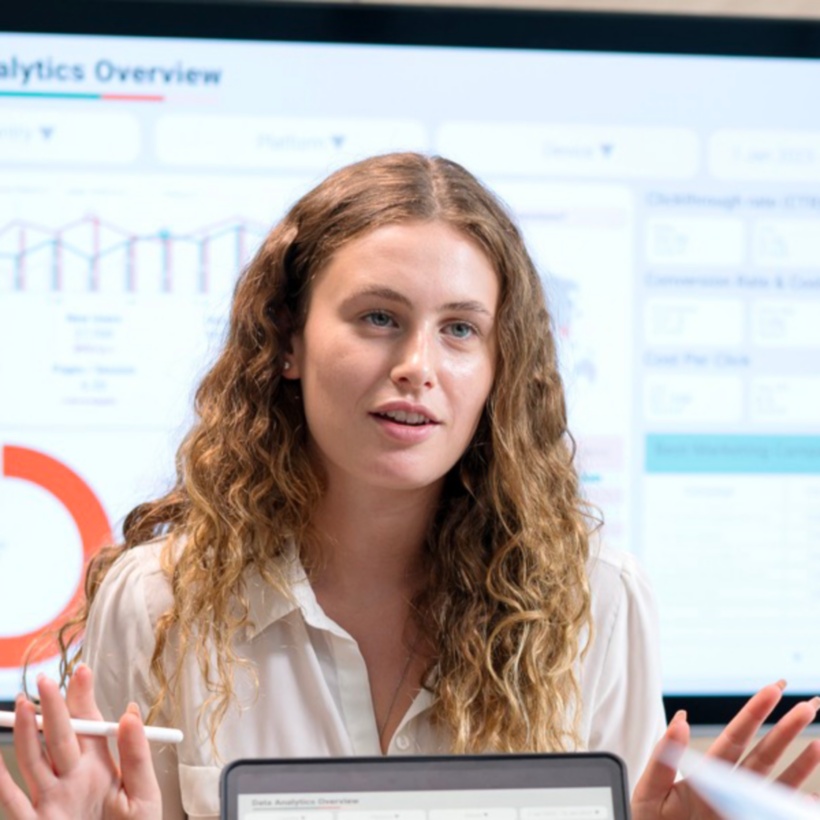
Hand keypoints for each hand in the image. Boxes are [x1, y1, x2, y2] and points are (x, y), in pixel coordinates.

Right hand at [0, 664, 161, 819]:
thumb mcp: (144, 797)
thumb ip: (137, 756)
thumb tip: (130, 712)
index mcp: (102, 769)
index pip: (90, 726)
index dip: (83, 699)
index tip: (81, 671)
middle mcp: (74, 781)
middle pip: (60, 737)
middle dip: (53, 708)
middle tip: (45, 679)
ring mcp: (52, 802)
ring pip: (34, 761)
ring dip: (26, 734)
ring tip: (21, 704)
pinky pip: (14, 804)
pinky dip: (1, 782)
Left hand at [631, 681, 819, 819]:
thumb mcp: (649, 791)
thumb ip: (665, 757)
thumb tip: (681, 718)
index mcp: (705, 774)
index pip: (735, 737)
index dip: (755, 713)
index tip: (774, 689)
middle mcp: (728, 790)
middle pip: (763, 755)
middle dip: (786, 731)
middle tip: (809, 706)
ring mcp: (740, 811)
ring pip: (776, 785)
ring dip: (800, 766)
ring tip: (818, 745)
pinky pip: (775, 817)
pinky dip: (796, 810)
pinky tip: (811, 799)